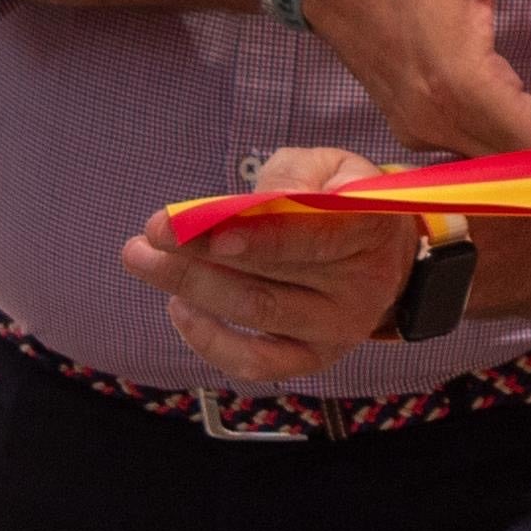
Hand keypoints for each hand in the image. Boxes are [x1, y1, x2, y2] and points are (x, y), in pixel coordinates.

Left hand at [120, 151, 413, 383]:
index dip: (252, 234)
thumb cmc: (343, 198)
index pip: (309, 235)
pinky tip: (180, 308)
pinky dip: (212, 341)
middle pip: (271, 280)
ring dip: (193, 289)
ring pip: (257, 316)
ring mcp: (338, 330)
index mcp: (371, 228)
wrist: (387, 253)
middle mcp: (361, 288)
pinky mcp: (315, 358)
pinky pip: (258, 363)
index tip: (192, 225)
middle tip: (149, 236)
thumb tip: (248, 204)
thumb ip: (292, 176)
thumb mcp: (330, 166)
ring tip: (143, 260)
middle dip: (199, 256)